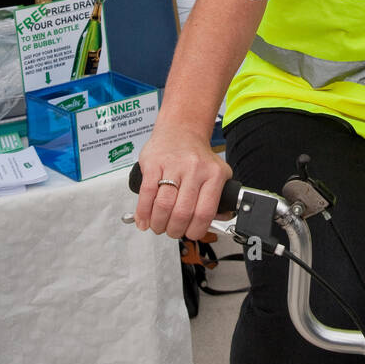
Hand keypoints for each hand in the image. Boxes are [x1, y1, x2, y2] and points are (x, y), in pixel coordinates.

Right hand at [133, 124, 231, 241]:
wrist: (181, 129)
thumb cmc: (197, 156)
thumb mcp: (218, 172)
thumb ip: (220, 198)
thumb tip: (221, 221)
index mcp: (214, 174)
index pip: (205, 212)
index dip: (195, 230)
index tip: (190, 234)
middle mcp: (195, 169)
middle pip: (182, 212)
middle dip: (174, 230)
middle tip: (171, 231)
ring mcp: (173, 165)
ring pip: (164, 205)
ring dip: (158, 223)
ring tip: (158, 226)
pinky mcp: (153, 163)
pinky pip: (146, 194)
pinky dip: (143, 212)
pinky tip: (143, 220)